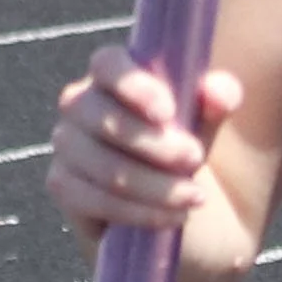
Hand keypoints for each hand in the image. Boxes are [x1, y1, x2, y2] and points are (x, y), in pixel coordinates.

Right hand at [48, 45, 243, 254]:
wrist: (161, 202)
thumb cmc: (180, 145)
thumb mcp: (207, 122)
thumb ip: (218, 99)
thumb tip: (219, 94)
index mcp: (111, 75)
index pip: (108, 64)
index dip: (135, 86)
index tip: (167, 112)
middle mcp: (79, 104)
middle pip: (108, 121)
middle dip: (157, 146)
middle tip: (196, 159)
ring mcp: (67, 145)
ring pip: (108, 168)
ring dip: (157, 187)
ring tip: (195, 197)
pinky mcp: (63, 186)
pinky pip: (99, 200)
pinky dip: (141, 212)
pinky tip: (174, 217)